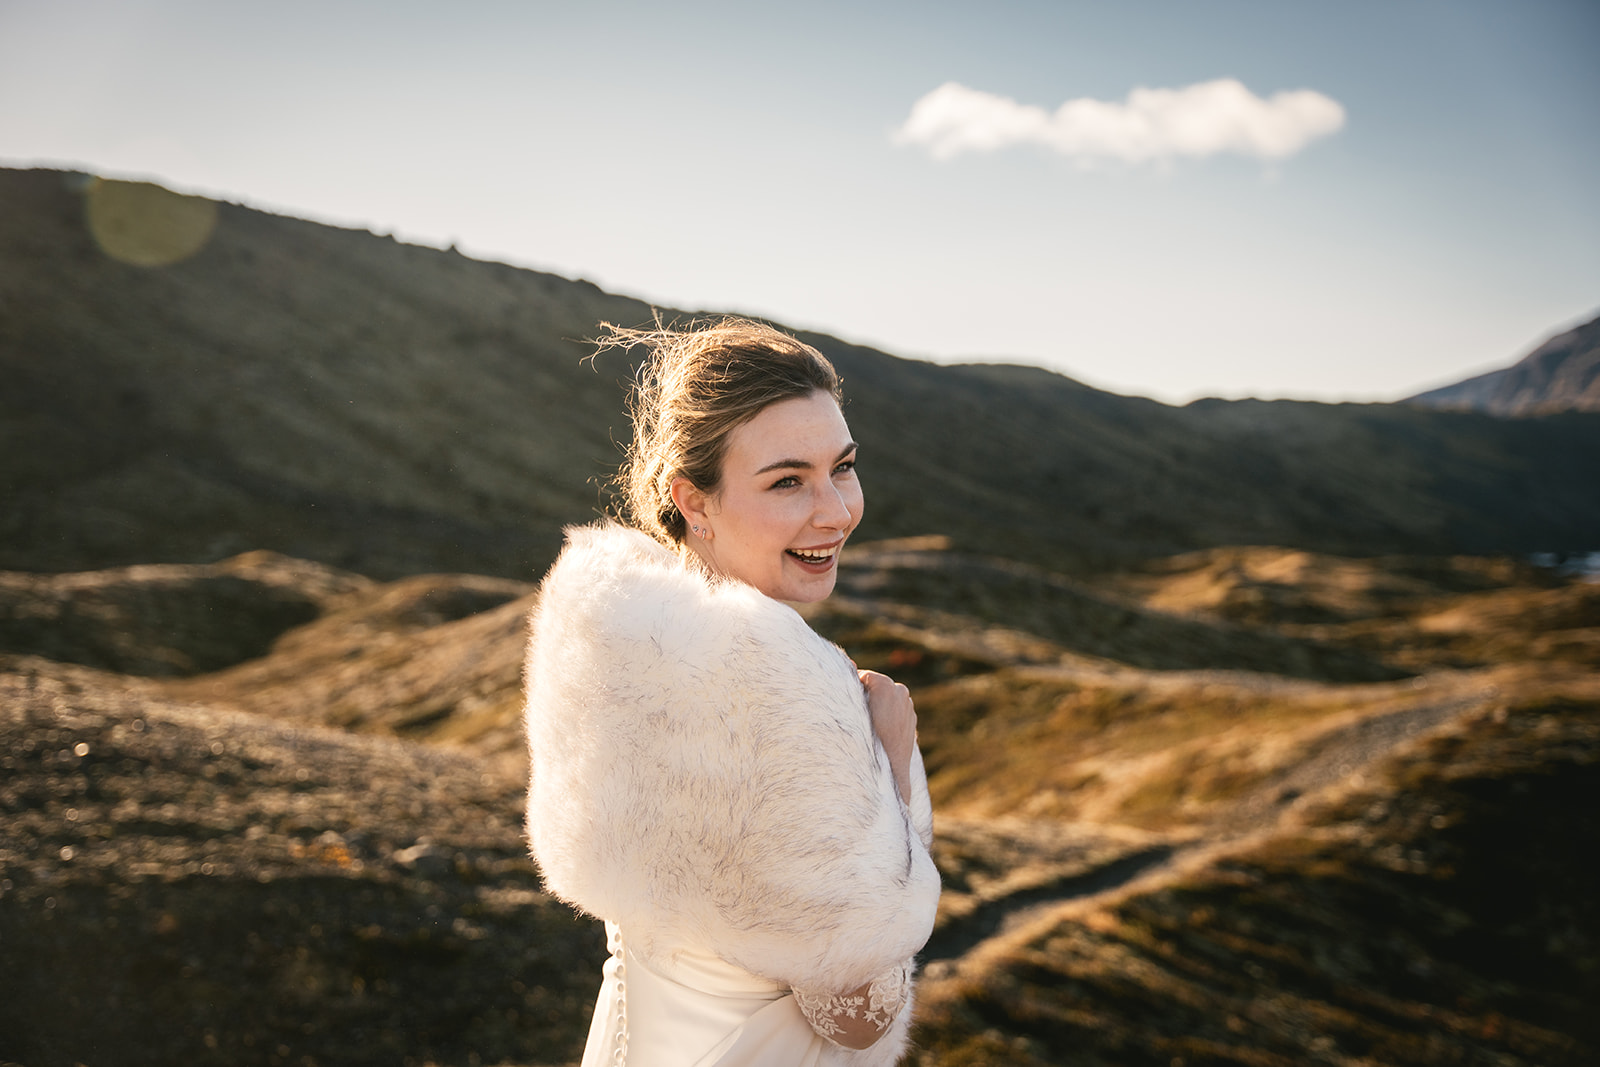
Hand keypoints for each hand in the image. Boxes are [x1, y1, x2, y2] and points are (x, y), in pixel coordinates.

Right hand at [859, 670, 915, 803]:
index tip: (847, 702)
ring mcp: (908, 704)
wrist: (889, 770)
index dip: (852, 688)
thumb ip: (854, 685)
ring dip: (878, 706)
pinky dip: (888, 716)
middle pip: (877, 686)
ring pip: (887, 698)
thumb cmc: (866, 740)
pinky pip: (896, 711)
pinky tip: (880, 731)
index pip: (863, 677)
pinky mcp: (912, 718)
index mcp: (884, 684)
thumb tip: (851, 664)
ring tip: (869, 726)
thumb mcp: (854, 712)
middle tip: (856, 715)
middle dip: (867, 696)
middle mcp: (900, 690)